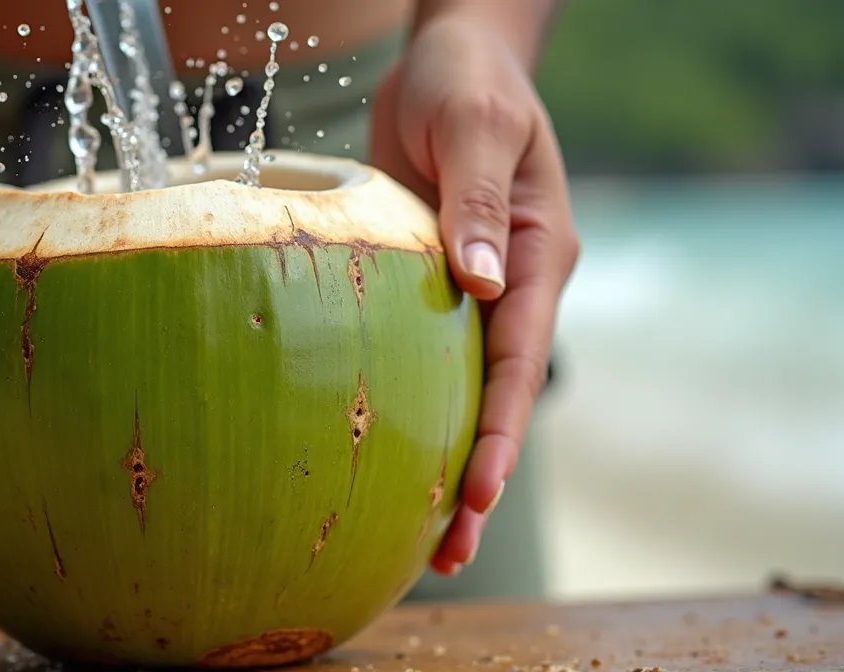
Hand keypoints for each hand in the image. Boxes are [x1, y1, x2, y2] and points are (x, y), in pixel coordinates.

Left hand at [369, 15, 579, 575]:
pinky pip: (415, 356)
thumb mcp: (476, 127)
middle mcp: (505, 285)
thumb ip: (478, 200)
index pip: (517, 359)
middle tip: (445, 552)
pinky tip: (372, 450)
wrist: (446, 61)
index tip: (475, 490)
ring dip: (437, 458)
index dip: (498, 431)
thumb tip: (476, 283)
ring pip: (454, 390)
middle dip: (474, 476)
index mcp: (535, 256)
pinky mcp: (421, 283)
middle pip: (492, 397)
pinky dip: (404, 407)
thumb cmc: (469, 82)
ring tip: (414, 536)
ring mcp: (464, 290)